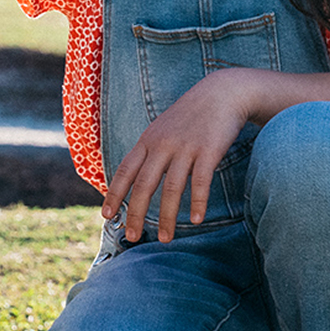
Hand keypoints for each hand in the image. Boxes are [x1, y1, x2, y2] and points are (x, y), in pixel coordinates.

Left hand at [101, 70, 258, 242]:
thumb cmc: (191, 116)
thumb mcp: (163, 129)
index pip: (124, 171)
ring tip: (165, 238)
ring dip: (167, 216)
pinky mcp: (209, 150)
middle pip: (144, 184)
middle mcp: (163, 145)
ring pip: (172, 188)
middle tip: (132, 237)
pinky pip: (200, 181)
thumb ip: (150, 151)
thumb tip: (137, 179)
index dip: (114, 194)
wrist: (222, 93)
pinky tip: (196, 220)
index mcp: (148, 140)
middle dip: (136, 213)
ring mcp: (186, 147)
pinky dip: (198, 202)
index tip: (107, 216)